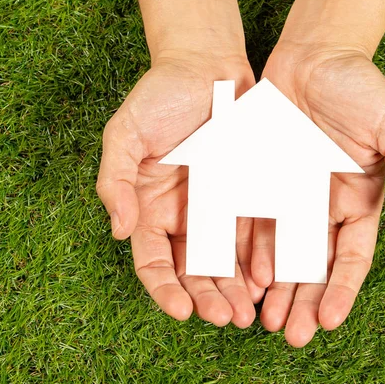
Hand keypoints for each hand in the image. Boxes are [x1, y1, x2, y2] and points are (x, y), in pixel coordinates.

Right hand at [97, 51, 263, 327]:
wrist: (207, 64)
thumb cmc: (161, 95)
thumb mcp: (125, 133)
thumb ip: (116, 181)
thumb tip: (118, 229)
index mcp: (148, 206)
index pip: (153, 260)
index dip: (164, 289)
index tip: (182, 311)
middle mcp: (182, 214)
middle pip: (192, 269)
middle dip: (207, 297)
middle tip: (227, 319)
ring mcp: (216, 206)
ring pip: (225, 259)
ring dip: (234, 289)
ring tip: (250, 313)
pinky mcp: (246, 193)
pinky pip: (253, 232)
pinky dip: (258, 259)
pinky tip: (268, 280)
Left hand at [255, 44, 384, 345]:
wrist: (314, 56)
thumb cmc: (359, 88)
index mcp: (359, 201)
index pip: (351, 258)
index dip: (341, 290)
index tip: (329, 320)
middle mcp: (324, 206)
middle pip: (314, 266)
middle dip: (305, 302)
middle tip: (292, 336)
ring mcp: (291, 196)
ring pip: (282, 254)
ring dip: (275, 289)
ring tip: (266, 321)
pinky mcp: (262, 181)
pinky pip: (254, 223)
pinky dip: (250, 254)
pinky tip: (244, 280)